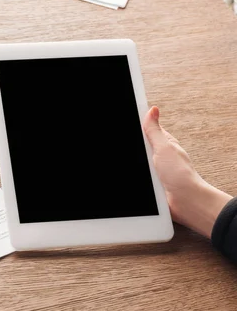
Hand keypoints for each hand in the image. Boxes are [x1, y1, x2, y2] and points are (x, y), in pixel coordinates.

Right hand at [143, 106, 230, 237]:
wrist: (184, 201)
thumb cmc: (180, 174)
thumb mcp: (164, 147)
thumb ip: (154, 130)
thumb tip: (152, 109)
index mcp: (163, 143)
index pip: (146, 129)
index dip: (136, 127)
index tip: (127, 127)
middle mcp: (158, 155)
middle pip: (138, 147)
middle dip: (133, 150)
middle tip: (137, 155)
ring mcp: (153, 170)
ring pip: (137, 163)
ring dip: (136, 167)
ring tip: (140, 169)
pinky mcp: (150, 184)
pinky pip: (138, 178)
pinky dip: (137, 178)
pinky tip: (138, 178)